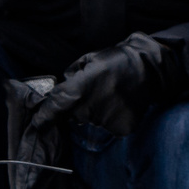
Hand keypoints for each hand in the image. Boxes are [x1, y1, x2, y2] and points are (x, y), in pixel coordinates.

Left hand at [28, 33, 174, 140]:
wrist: (150, 68)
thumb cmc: (117, 60)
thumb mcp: (88, 60)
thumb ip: (71, 76)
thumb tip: (60, 91)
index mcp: (81, 87)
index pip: (55, 107)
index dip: (45, 117)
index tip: (38, 124)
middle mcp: (91, 107)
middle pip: (75, 116)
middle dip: (80, 107)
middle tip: (97, 92)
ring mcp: (108, 120)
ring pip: (93, 122)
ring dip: (97, 112)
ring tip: (112, 96)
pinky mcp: (122, 128)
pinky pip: (109, 127)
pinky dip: (112, 118)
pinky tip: (121, 104)